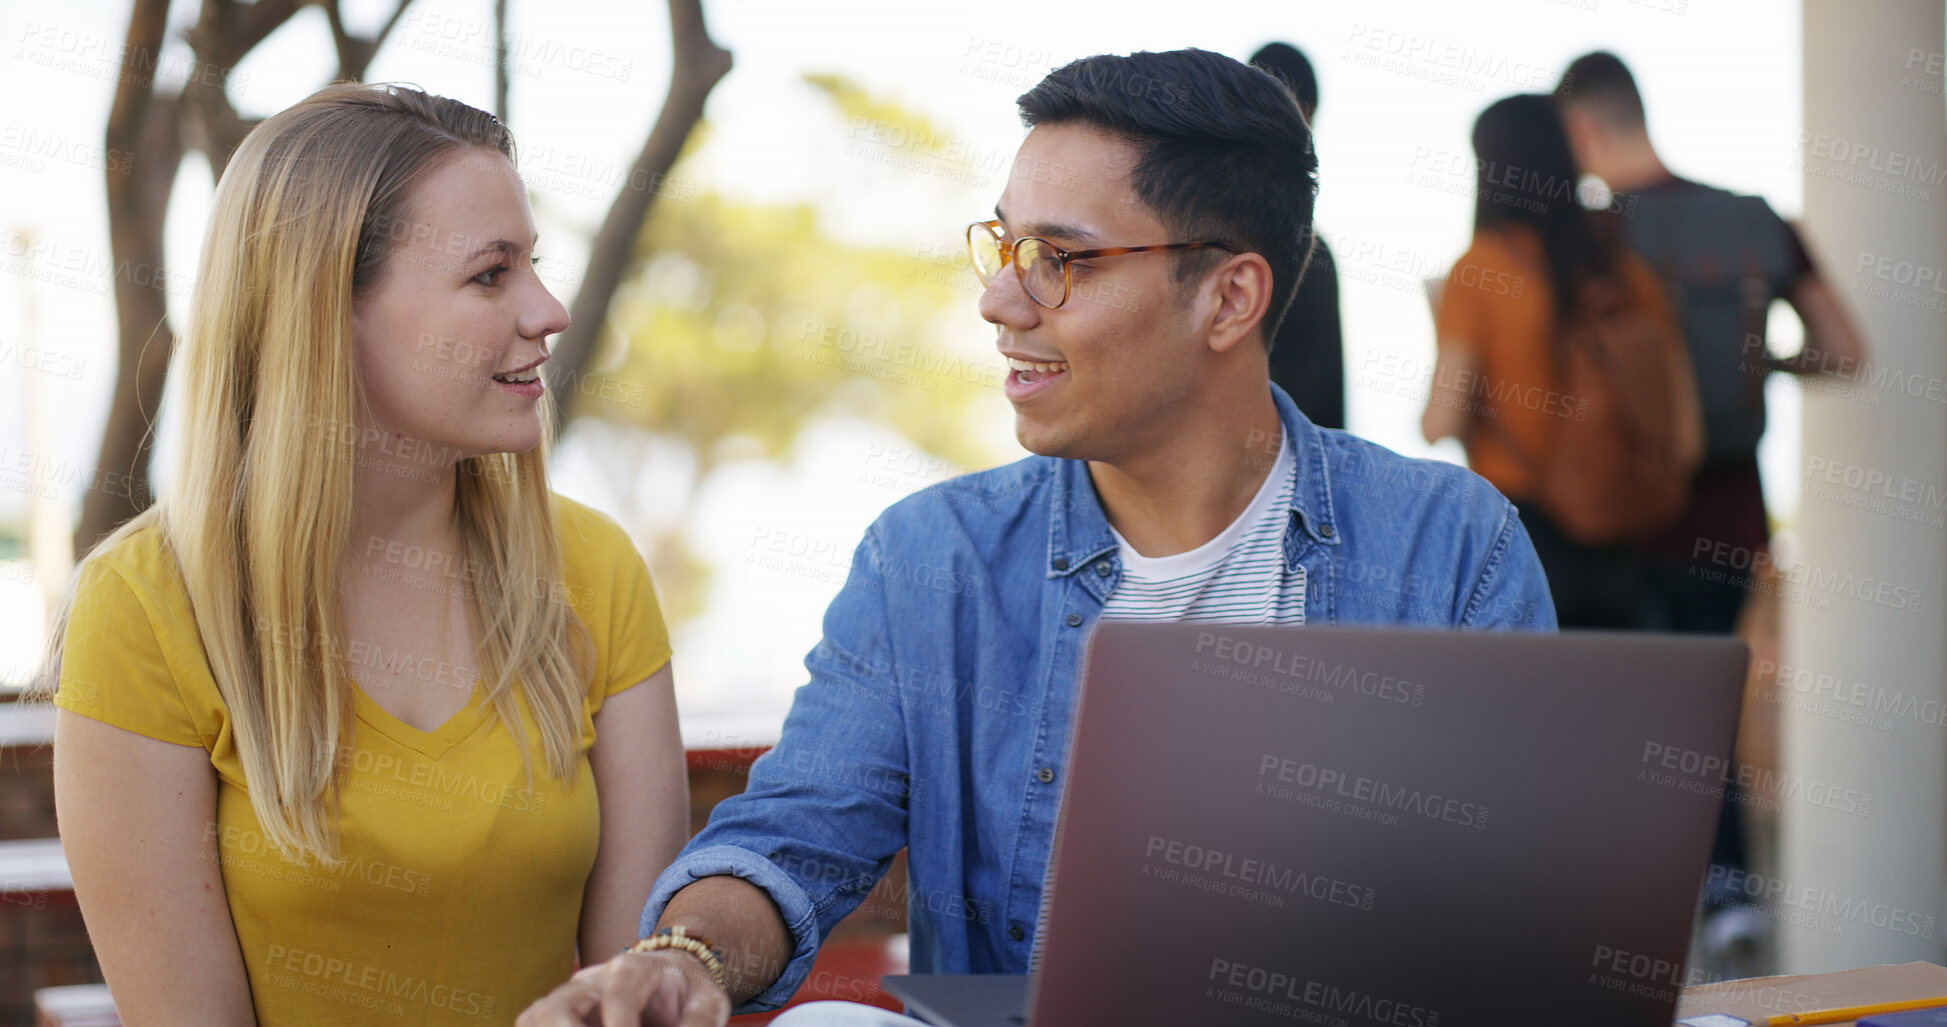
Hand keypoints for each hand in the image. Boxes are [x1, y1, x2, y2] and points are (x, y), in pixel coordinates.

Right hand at [517, 950, 731, 1026]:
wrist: (670, 980)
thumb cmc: (688, 994)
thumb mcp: (707, 1002)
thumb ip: (699, 1023)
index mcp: (632, 969)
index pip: (618, 994)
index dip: (620, 1024)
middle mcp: (592, 980)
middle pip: (558, 1005)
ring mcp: (568, 997)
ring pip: (536, 1016)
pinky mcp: (556, 1015)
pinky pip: (532, 1024)